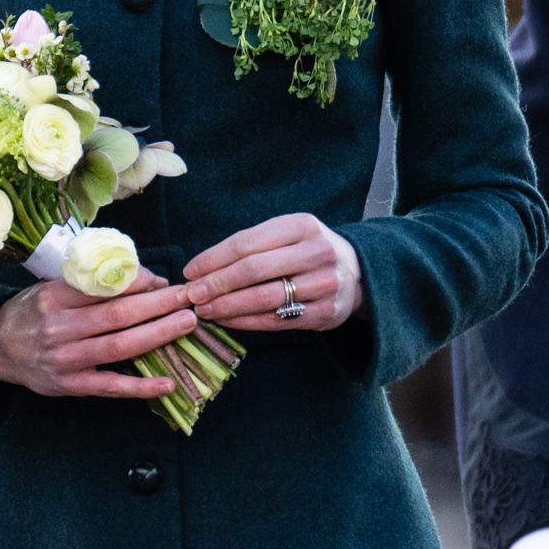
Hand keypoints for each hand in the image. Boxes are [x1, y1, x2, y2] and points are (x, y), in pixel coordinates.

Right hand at [0, 268, 196, 399]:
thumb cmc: (31, 314)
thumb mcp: (50, 288)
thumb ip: (89, 284)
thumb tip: (142, 278)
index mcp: (54, 297)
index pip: (104, 287)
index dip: (139, 284)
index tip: (165, 281)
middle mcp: (60, 328)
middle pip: (118, 315)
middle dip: (159, 304)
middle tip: (189, 296)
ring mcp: (66, 360)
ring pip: (120, 346)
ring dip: (158, 334)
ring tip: (186, 323)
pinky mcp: (71, 386)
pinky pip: (111, 387)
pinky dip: (140, 387)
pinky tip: (167, 383)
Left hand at [182, 213, 362, 331]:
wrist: (359, 273)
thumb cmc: (308, 251)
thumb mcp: (288, 234)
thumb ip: (252, 246)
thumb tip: (201, 268)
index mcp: (302, 225)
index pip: (247, 243)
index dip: (213, 259)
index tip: (190, 272)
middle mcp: (316, 252)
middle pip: (254, 270)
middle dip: (217, 284)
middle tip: (192, 295)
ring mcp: (323, 284)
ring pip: (264, 298)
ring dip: (228, 306)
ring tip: (205, 310)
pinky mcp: (324, 313)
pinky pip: (277, 320)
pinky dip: (246, 322)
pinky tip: (227, 320)